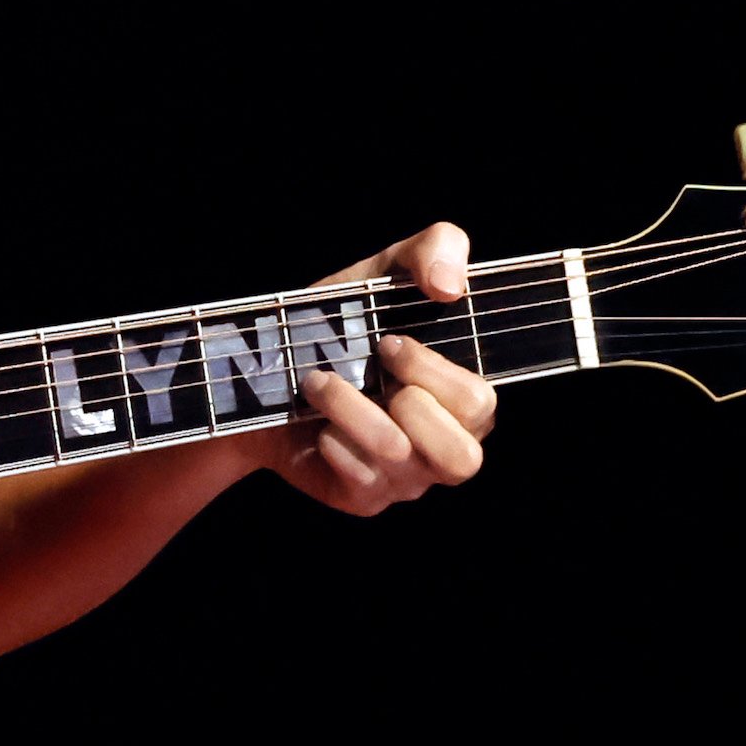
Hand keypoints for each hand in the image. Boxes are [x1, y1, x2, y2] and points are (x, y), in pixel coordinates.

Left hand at [276, 221, 499, 515]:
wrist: (265, 370)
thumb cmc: (343, 323)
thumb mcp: (388, 271)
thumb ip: (436, 248)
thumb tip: (450, 285)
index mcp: (463, 400)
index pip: (480, 405)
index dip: (432, 372)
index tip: (390, 340)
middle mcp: (444, 447)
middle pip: (462, 457)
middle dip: (406, 400)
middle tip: (369, 364)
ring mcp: (406, 480)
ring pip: (398, 458)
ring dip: (350, 408)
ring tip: (319, 381)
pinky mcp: (364, 498)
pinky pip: (359, 479)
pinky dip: (331, 438)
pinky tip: (315, 422)